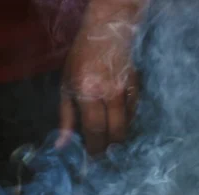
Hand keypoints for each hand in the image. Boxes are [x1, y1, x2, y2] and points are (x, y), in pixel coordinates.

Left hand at [57, 0, 142, 154]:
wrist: (107, 32)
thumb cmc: (81, 59)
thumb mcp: (67, 86)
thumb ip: (66, 118)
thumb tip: (62, 146)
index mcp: (88, 92)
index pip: (94, 129)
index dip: (94, 148)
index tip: (92, 159)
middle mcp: (108, 93)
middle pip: (114, 132)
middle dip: (108, 148)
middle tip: (102, 154)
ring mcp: (125, 91)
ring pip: (126, 126)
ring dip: (117, 138)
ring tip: (109, 142)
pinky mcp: (136, 88)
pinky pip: (133, 114)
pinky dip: (126, 123)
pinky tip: (117, 124)